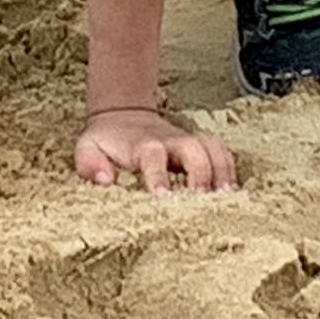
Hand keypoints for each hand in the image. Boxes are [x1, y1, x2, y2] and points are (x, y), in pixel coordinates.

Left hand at [75, 107, 236, 193]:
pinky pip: (221, 152)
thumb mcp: (87, 149)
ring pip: (212, 149)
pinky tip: (232, 192)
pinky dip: (229, 169)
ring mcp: (187, 142)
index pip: (153, 156)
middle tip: (203, 201)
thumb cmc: (105, 142)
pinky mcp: (199, 146)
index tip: (162, 198)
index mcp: (142, 144)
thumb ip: (90, 163)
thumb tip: (105, 180)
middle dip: (200, 174)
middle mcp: (170, 141)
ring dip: (221, 172)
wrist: (122, 117)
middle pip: (193, 149)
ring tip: (227, 198)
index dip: (158, 176)